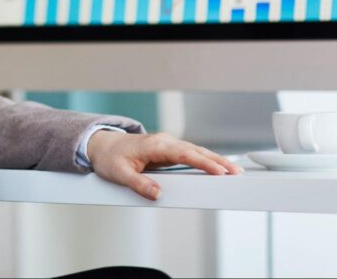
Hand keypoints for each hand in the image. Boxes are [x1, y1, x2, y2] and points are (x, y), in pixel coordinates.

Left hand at [86, 130, 243, 200]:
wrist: (101, 145)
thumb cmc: (110, 158)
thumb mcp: (120, 174)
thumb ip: (139, 184)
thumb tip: (158, 194)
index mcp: (154, 145)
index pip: (184, 153)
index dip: (203, 162)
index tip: (219, 171)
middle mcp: (164, 142)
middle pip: (195, 151)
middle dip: (217, 161)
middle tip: (236, 173)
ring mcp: (167, 145)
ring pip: (195, 151)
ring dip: (214, 160)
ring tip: (233, 172)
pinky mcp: (168, 151)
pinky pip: (190, 155)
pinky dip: (205, 160)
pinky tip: (217, 167)